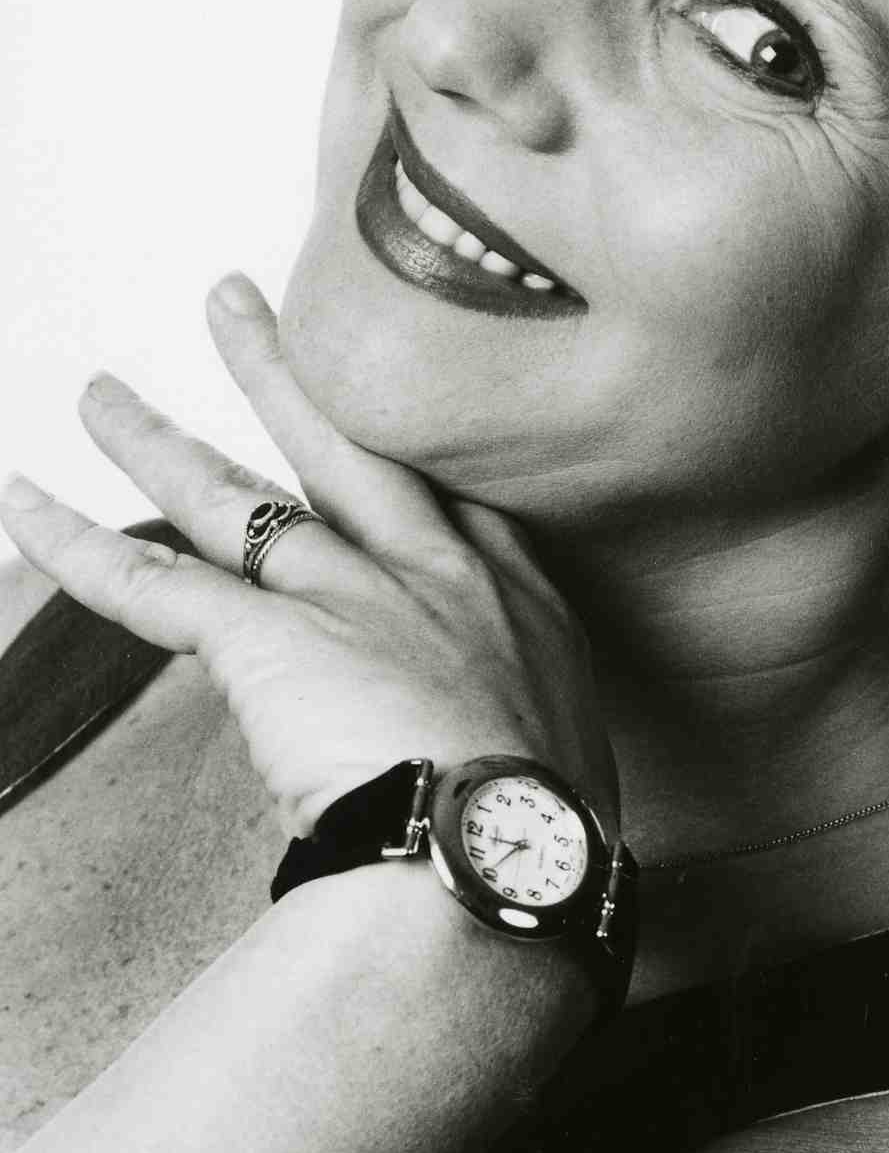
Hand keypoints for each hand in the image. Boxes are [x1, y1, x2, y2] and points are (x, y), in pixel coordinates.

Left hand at [0, 275, 617, 841]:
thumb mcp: (570, 766)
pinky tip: (23, 503)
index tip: (367, 405)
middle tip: (231, 300)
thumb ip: (526, 743)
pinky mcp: (264, 639)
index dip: (396, 441)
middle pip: (339, 445)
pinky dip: (74, 542)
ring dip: (154, 440)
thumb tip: (506, 782)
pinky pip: (148, 581)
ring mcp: (345, 594)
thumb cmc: (547, 834)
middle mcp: (428, 570)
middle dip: (277, 370)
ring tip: (100, 393)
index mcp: (511, 598)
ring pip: (231, 496)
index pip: (444, 492)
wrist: (507, 852)